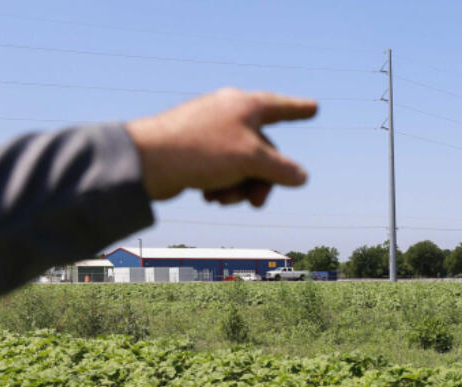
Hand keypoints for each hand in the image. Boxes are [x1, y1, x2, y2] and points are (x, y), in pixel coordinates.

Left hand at [125, 88, 317, 205]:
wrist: (148, 161)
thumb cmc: (202, 151)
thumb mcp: (251, 161)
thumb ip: (281, 170)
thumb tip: (301, 177)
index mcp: (246, 106)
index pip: (281, 107)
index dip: (299, 110)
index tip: (314, 108)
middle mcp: (229, 114)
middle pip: (263, 150)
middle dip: (262, 181)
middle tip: (255, 204)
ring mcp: (210, 131)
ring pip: (241, 164)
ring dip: (238, 187)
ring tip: (222, 200)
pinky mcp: (194, 149)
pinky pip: (221, 169)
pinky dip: (220, 185)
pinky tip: (207, 195)